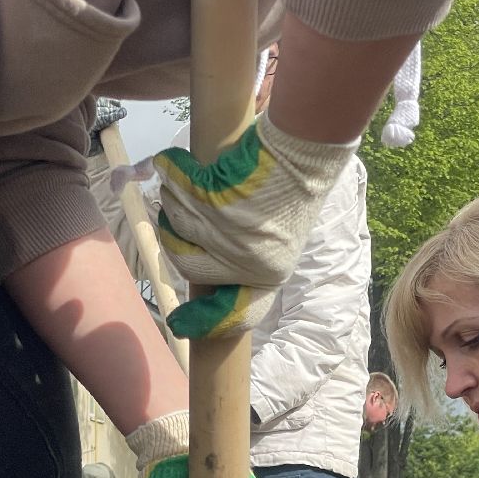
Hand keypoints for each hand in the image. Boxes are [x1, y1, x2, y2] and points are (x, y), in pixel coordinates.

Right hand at [153, 113, 355, 338]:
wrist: (305, 153)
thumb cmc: (293, 188)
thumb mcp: (279, 238)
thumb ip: (249, 256)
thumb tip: (203, 265)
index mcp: (270, 274)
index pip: (238, 311)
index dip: (208, 320)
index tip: (180, 325)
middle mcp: (247, 262)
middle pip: (186, 263)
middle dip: (175, 237)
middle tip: (178, 215)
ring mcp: (229, 234)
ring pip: (177, 221)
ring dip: (175, 197)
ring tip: (190, 177)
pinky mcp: (214, 202)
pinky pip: (177, 189)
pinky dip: (173, 170)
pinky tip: (176, 161)